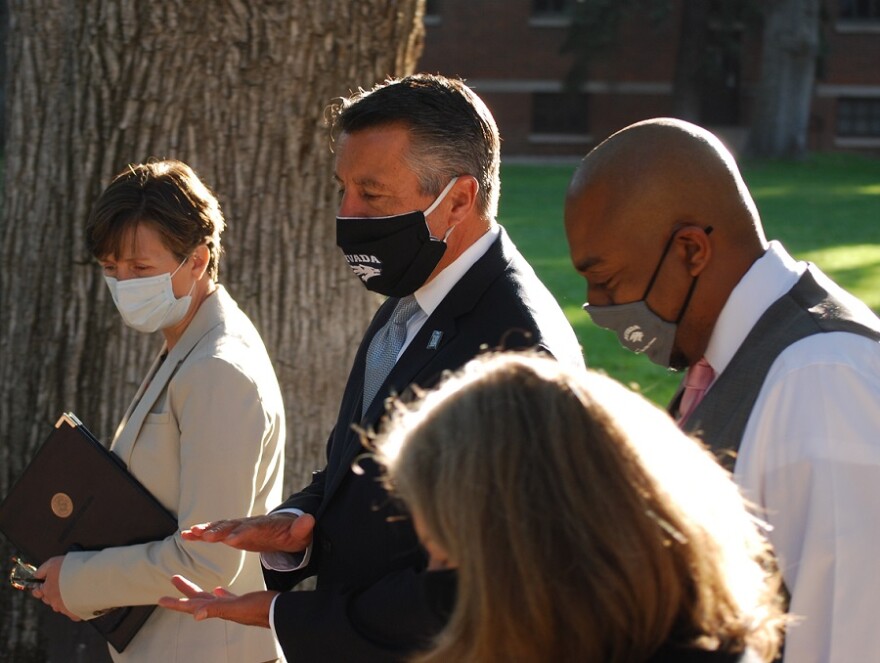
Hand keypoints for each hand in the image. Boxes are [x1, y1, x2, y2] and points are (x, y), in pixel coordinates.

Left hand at [32, 556, 80, 621]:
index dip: (41, 587)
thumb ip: (41, 570)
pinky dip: (76, 608)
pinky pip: (73, 613)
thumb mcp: (53, 563)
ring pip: (60, 606)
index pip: (37, 591)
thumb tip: (35, 576)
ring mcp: (64, 608)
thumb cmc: (72, 569)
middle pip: (49, 600)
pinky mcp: (76, 613)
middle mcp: (53, 601)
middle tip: (63, 584)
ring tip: (75, 590)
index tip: (46, 583)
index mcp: (47, 589)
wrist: (89, 577)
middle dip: (53, 594)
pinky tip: (81, 599)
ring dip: (64, 600)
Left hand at [158, 575, 275, 627]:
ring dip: (198, 591)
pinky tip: (218, 589)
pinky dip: (219, 594)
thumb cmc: (262, 610)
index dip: (176, 603)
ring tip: (189, 584)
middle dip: (185, 590)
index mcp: (219, 609)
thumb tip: (195, 615)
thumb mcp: (238, 608)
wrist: (281, 612)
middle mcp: (223, 609)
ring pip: (210, 598)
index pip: (192, 606)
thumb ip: (218, 609)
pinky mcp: (243, 603)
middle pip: (198, 599)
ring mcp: (233, 607)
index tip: (161, 599)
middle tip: (173, 578)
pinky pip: (226, 599)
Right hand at [181, 512, 314, 552]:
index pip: (252, 529)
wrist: (287, 529)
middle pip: (233, 526)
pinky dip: (201, 532)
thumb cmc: (294, 534)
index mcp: (265, 526)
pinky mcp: (233, 532)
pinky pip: (216, 531)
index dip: (242, 533)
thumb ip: (303, 528)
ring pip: (221, 527)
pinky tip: (186, 534)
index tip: (231, 540)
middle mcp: (250, 524)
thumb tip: (309, 520)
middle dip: (219, 531)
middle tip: (205, 536)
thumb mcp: (301, 534)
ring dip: (206, 529)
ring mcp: (240, 527)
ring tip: (190, 533)